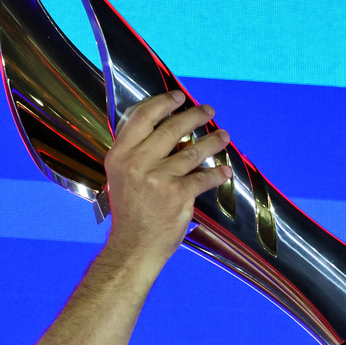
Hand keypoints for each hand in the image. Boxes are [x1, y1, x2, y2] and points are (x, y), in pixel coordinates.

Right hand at [101, 91, 231, 271]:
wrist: (133, 247)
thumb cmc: (130, 214)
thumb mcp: (121, 178)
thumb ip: (136, 155)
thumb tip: (164, 132)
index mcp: (120, 156)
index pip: (141, 117)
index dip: (162, 103)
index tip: (178, 96)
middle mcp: (137, 163)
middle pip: (171, 128)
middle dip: (194, 115)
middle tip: (208, 111)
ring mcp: (159, 178)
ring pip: (193, 151)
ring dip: (213, 141)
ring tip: (224, 136)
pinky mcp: (178, 194)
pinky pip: (204, 178)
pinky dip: (218, 174)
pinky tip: (225, 171)